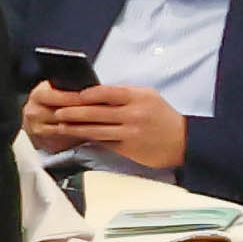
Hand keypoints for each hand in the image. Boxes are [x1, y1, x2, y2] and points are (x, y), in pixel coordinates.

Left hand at [25, 82, 190, 173]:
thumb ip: (125, 95)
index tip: (73, 95)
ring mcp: (129, 132)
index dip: (87, 94)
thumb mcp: (149, 97)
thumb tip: (96, 93)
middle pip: (96, 112)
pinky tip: (78, 137)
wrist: (184, 142)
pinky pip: (104, 142)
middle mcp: (133, 114)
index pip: (106, 92)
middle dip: (73, 112)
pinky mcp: (127, 148)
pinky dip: (89, 139)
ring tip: (61, 125)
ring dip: (75, 127)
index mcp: (138, 97)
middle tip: (58, 111)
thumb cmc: (163, 117)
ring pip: (96, 129)